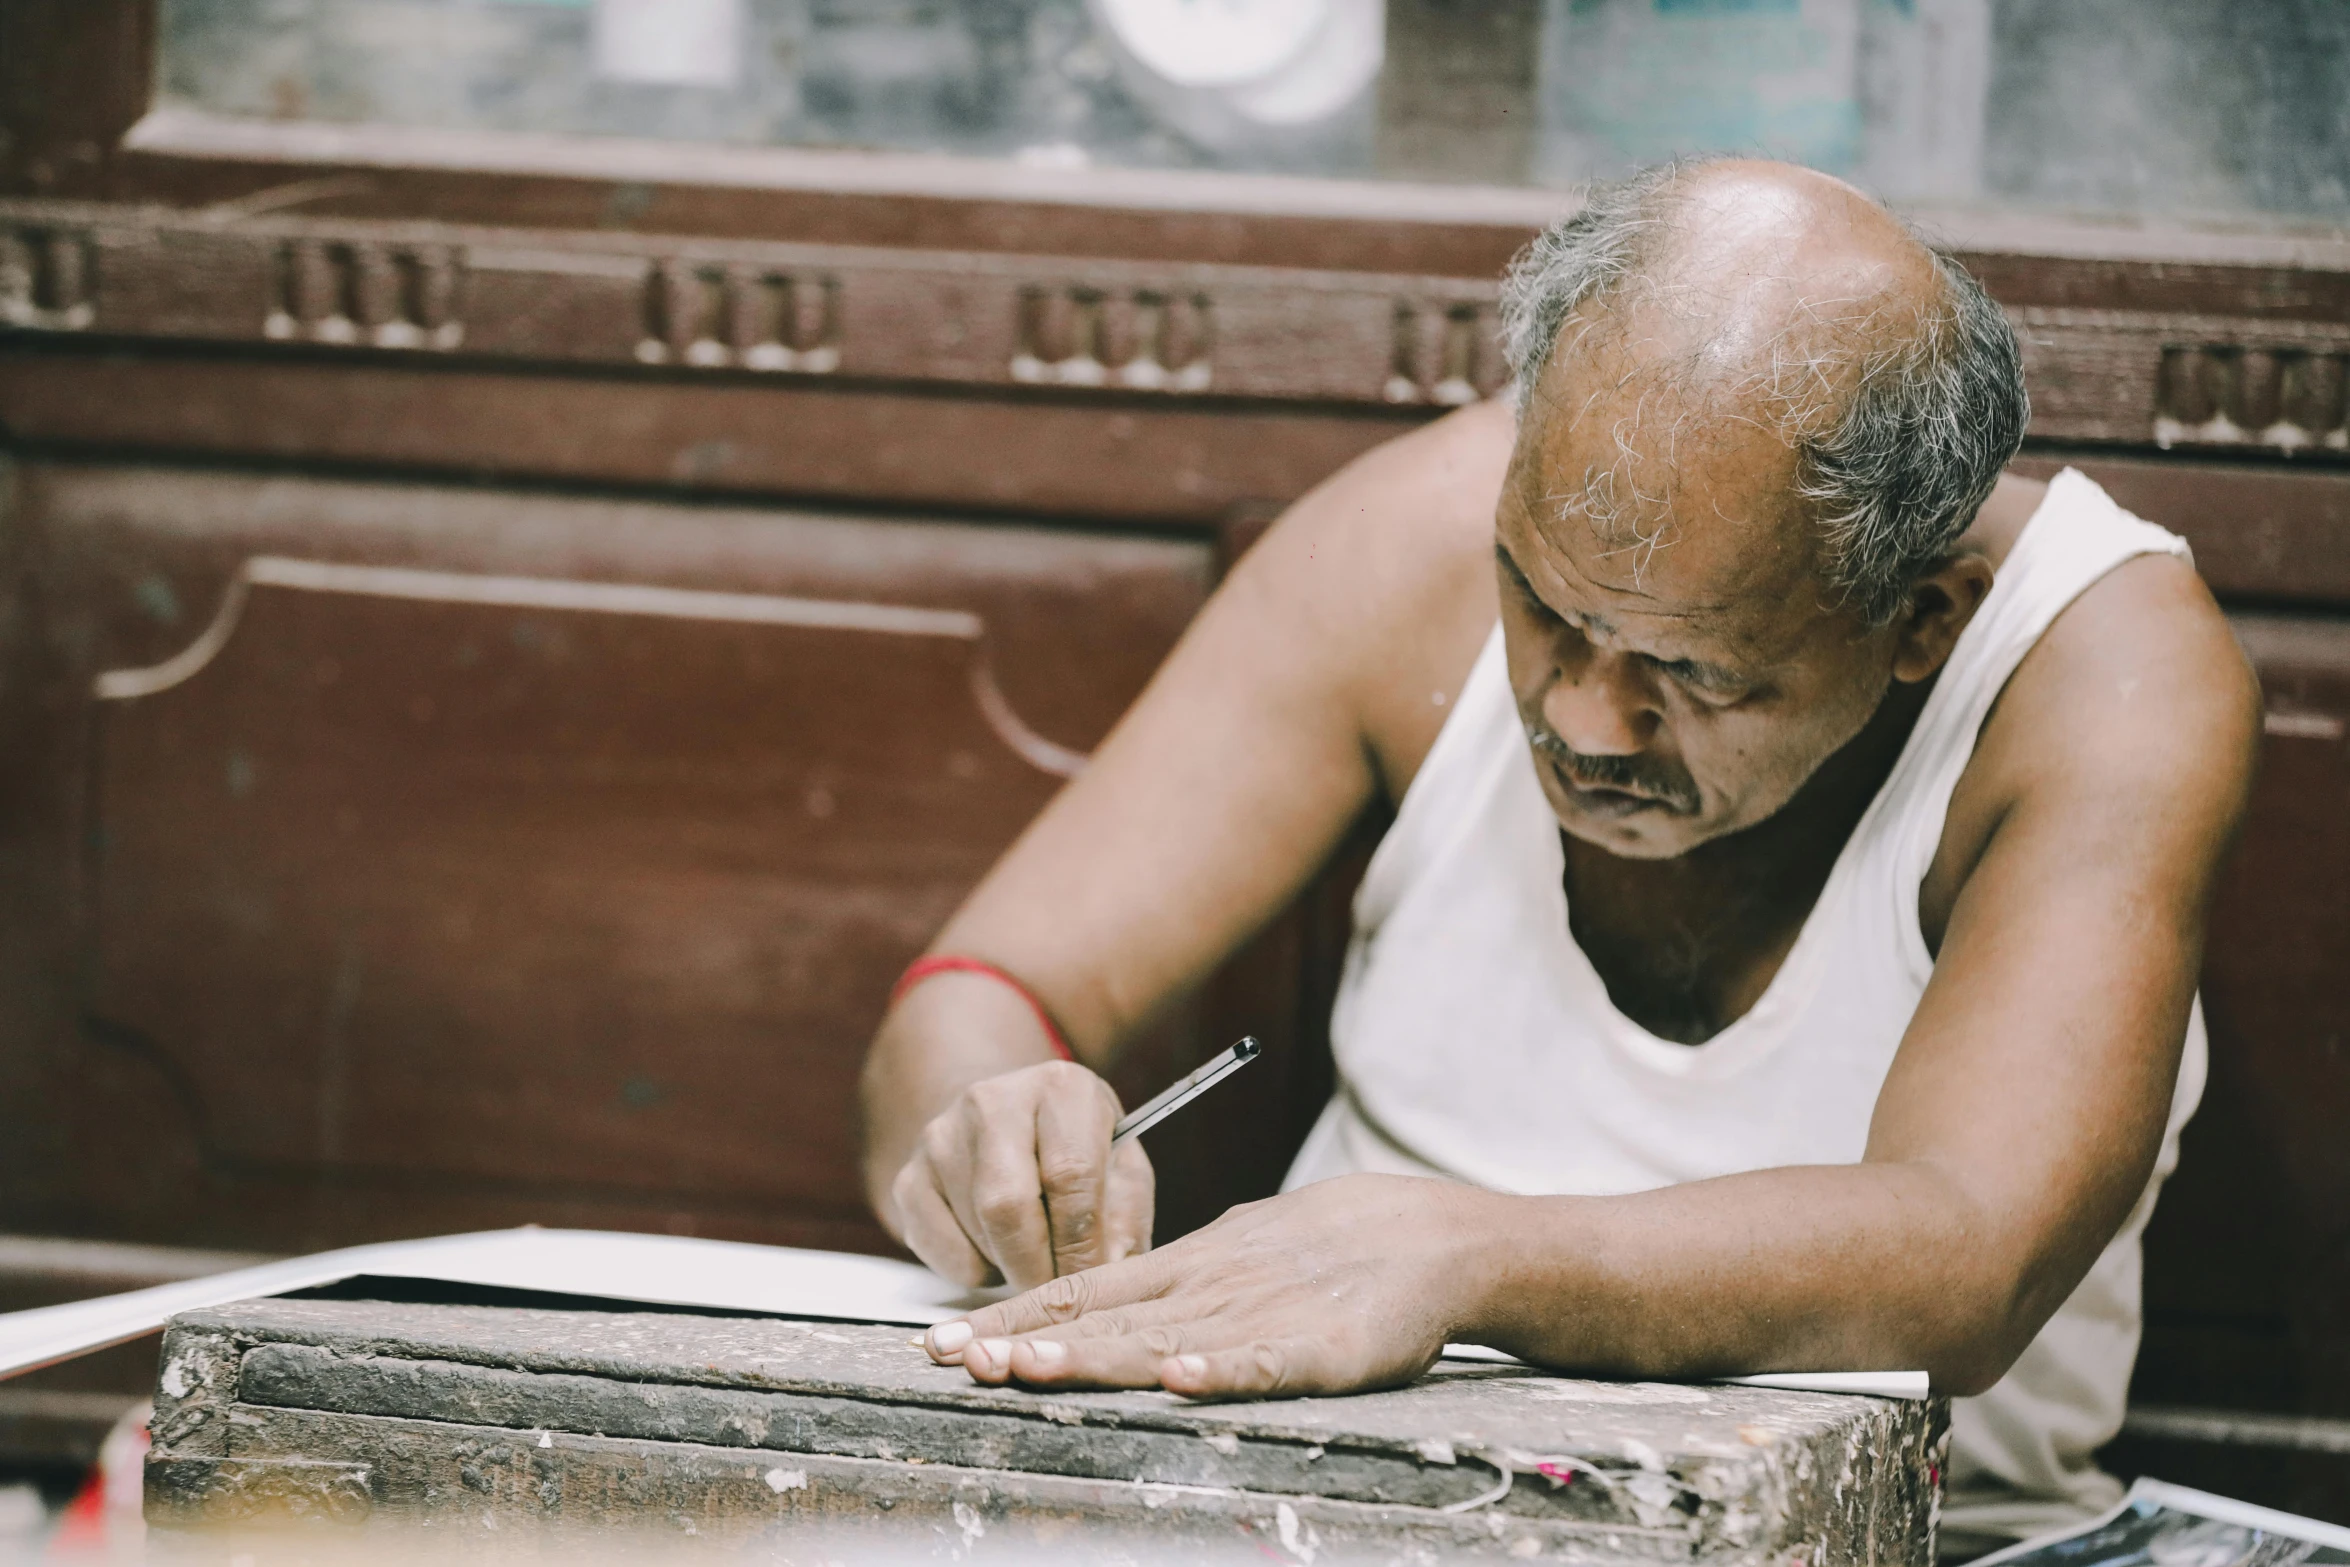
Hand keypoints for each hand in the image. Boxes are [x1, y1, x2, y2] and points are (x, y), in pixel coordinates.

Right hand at [891, 1059, 1154, 1291]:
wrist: (1007, 1125)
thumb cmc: (1077, 1153)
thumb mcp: (1121, 1169)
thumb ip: (1126, 1218)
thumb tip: (1110, 1271)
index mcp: (1061, 1088)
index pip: (1070, 1173)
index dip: (1082, 1242)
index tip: (1091, 1281)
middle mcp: (993, 1101)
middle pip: (1009, 1205)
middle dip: (1039, 1266)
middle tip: (1058, 1291)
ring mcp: (941, 1137)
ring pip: (978, 1232)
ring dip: (1013, 1268)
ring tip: (1037, 1259)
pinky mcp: (909, 1178)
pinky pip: (944, 1253)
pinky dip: (978, 1271)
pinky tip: (998, 1250)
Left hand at [922, 1173, 1494, 1398]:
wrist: (1431, 1236)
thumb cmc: (1328, 1253)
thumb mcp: (1232, 1257)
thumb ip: (1169, 1287)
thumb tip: (1092, 1309)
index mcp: (1185, 1271)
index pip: (1080, 1293)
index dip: (1011, 1319)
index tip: (944, 1343)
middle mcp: (1208, 1290)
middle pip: (1103, 1321)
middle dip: (1023, 1342)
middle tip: (956, 1359)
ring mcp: (1261, 1317)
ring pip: (1163, 1341)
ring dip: (1092, 1356)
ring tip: (1027, 1367)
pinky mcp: (1324, 1347)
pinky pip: (1267, 1362)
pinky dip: (1224, 1371)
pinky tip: (1182, 1381)